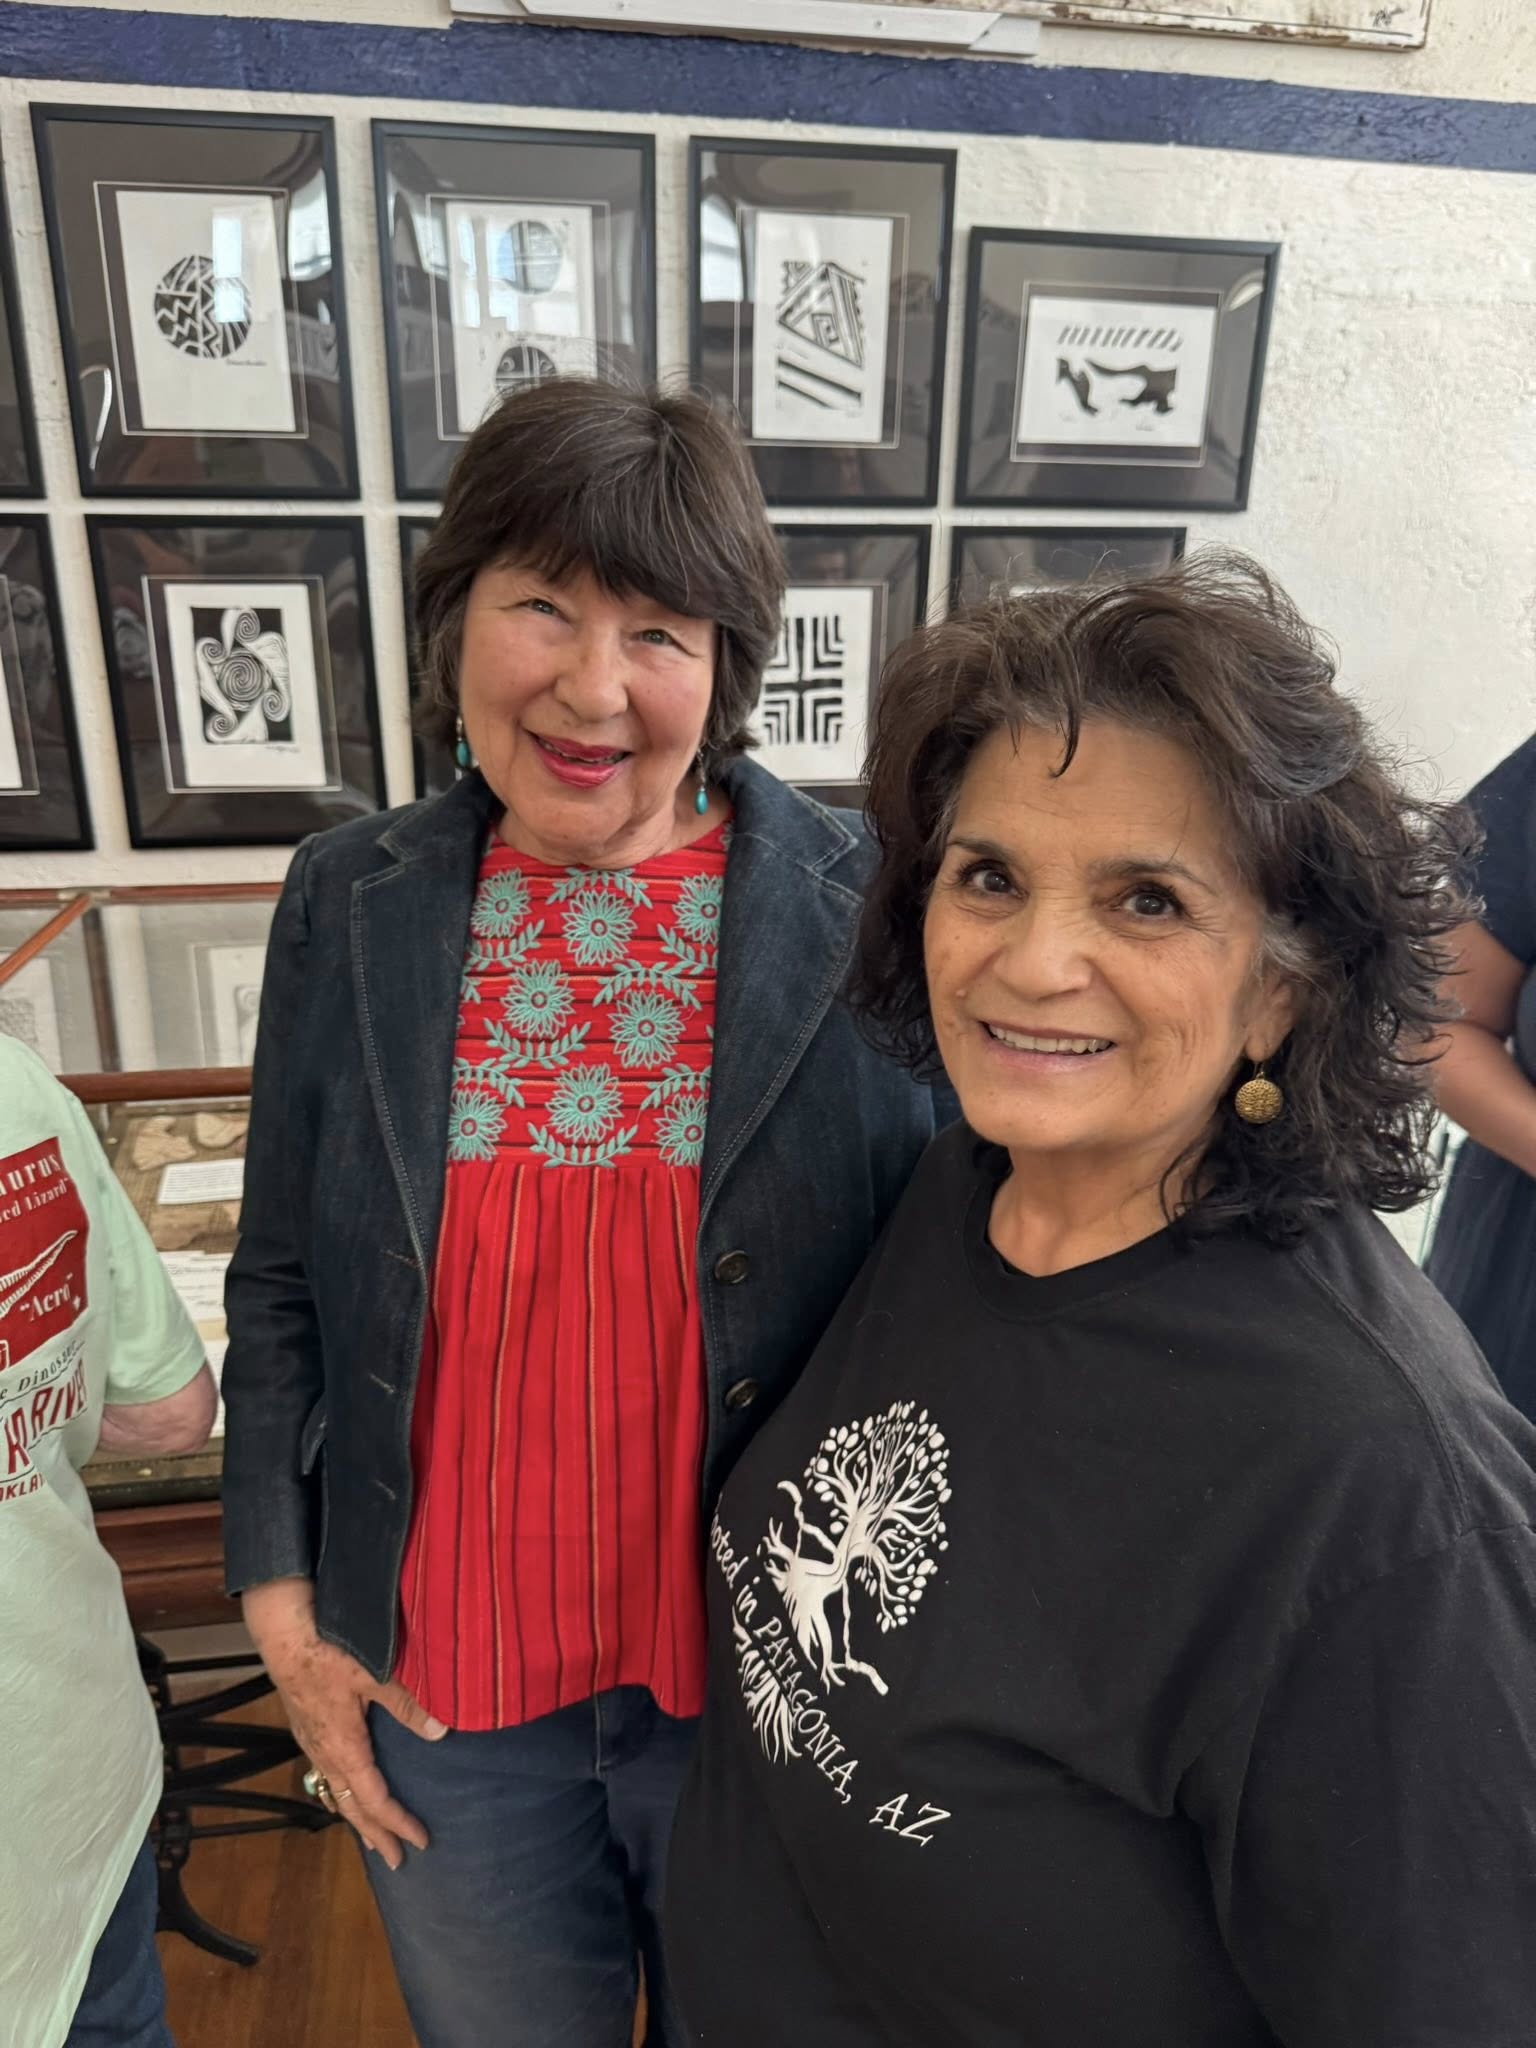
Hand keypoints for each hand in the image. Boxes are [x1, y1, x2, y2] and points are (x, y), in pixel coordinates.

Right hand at [242, 1577, 445, 1869]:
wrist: (284, 1635)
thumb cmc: (328, 1652)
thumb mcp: (374, 1675)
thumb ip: (408, 1704)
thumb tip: (442, 1731)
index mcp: (344, 1748)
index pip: (374, 1799)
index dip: (398, 1822)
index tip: (419, 1841)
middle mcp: (325, 1754)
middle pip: (352, 1806)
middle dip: (376, 1834)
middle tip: (396, 1860)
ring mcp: (312, 1743)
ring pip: (336, 1792)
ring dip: (357, 1817)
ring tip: (371, 1836)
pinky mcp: (306, 1729)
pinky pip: (326, 1774)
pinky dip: (342, 1793)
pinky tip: (344, 1790)